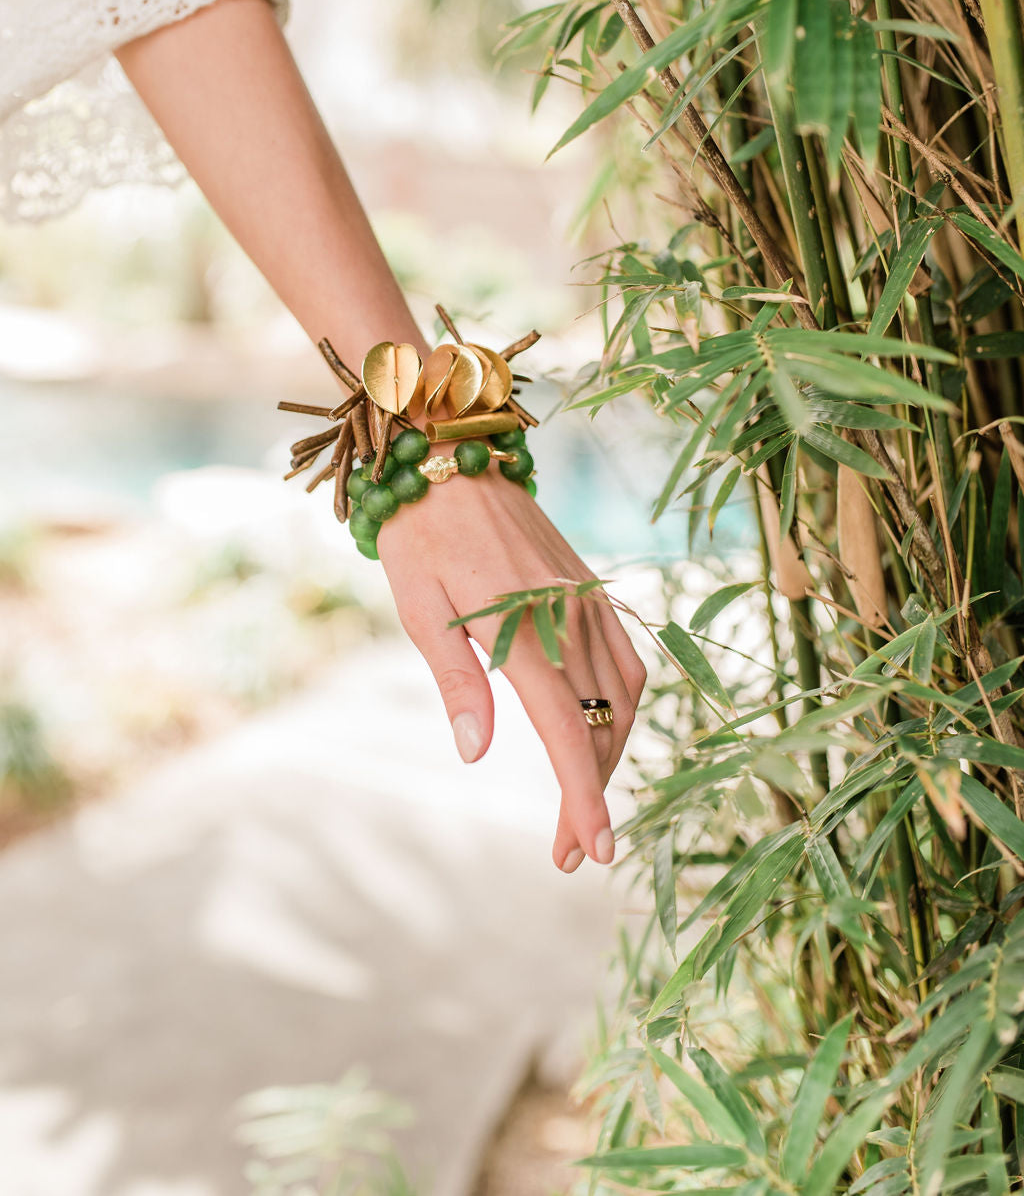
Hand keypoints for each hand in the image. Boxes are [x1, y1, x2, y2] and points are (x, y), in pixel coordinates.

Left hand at [374, 458, 646, 871]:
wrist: (448, 453)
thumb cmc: (419, 533)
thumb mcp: (421, 610)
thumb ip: (458, 680)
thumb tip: (478, 753)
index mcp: (523, 627)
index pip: (568, 731)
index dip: (584, 796)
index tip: (594, 849)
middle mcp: (568, 615)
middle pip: (602, 724)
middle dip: (593, 793)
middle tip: (570, 848)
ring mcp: (586, 598)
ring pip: (623, 696)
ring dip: (611, 753)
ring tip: (584, 801)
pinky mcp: (590, 584)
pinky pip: (627, 657)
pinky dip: (624, 705)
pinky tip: (605, 728)